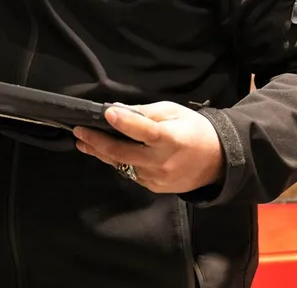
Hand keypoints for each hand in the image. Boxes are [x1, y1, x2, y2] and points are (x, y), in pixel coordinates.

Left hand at [73, 101, 224, 194]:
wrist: (217, 161)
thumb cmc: (193, 129)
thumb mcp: (173, 112)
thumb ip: (146, 112)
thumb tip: (118, 109)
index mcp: (171, 139)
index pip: (144, 131)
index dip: (125, 123)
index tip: (106, 113)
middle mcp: (162, 162)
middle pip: (122, 154)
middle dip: (97, 141)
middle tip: (79, 131)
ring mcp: (157, 178)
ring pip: (122, 165)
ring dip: (101, 153)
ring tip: (83, 142)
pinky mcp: (154, 187)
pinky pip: (130, 173)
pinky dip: (117, 162)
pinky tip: (105, 153)